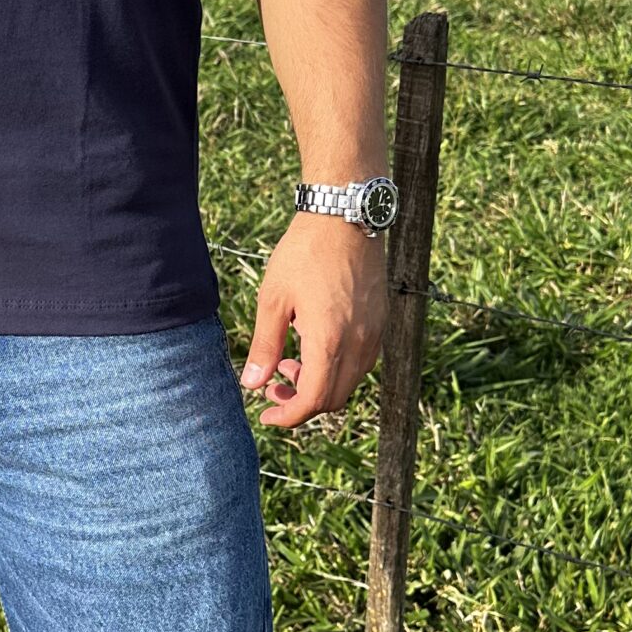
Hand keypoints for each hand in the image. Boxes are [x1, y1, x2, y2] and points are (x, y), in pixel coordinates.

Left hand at [239, 212, 386, 427]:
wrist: (346, 216)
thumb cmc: (305, 253)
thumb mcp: (274, 298)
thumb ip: (264, 345)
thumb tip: (252, 384)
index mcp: (329, 341)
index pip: (313, 400)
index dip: (288, 416)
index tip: (266, 414)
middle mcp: (358, 343)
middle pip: (334, 398)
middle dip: (301, 402)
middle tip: (272, 388)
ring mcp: (374, 333)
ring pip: (349, 381)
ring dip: (319, 384)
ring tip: (289, 360)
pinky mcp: (380, 321)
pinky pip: (361, 361)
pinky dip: (337, 367)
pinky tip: (314, 344)